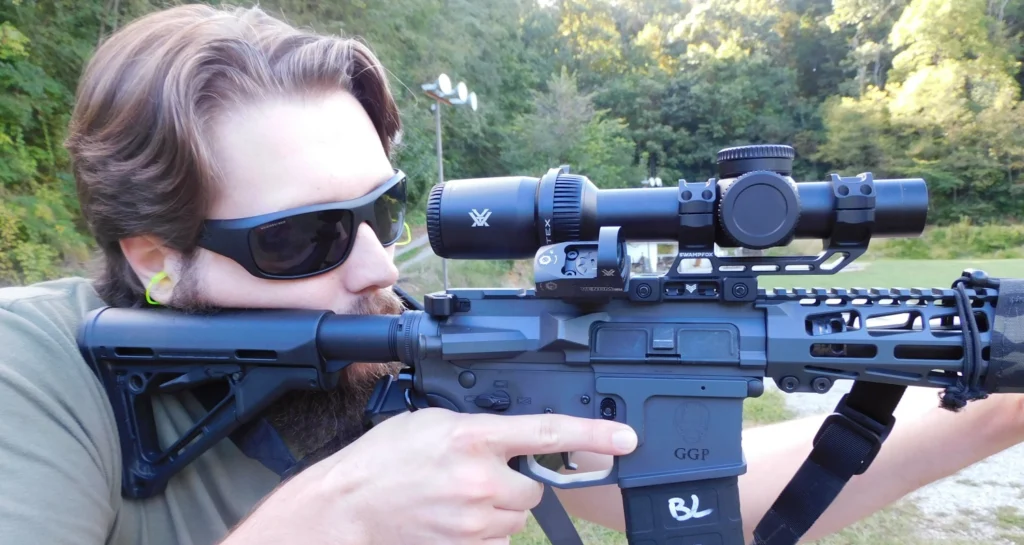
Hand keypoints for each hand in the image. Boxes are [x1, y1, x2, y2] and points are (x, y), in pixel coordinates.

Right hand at [224, 407, 637, 544]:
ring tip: (461, 494)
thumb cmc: (384, 459)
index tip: (626, 439)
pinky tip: (456, 516)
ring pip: (518, 515)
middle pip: (536, 486)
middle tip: (485, 472)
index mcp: (473, 437)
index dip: (592, 437)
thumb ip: (478, 425)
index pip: (547, 434)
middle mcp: (480, 480)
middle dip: (519, 480)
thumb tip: (510, 434)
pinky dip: (486, 528)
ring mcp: (474, 519)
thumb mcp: (433, 420)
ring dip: (501, 505)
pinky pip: (498, 538)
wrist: (349, 506)